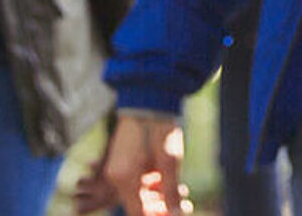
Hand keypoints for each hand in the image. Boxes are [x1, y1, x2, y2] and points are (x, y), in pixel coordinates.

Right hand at [73, 114, 190, 215]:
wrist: (148, 98)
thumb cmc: (159, 128)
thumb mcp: (169, 161)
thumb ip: (171, 191)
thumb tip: (176, 213)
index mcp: (125, 179)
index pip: (138, 213)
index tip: (175, 215)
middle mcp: (117, 176)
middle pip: (138, 205)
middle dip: (161, 208)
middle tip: (185, 206)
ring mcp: (119, 168)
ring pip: (139, 194)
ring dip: (160, 197)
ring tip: (183, 195)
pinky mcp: (124, 161)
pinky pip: (137, 181)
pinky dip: (153, 185)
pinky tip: (171, 183)